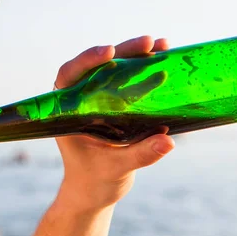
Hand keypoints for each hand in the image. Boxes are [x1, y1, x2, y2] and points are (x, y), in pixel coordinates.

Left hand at [53, 36, 174, 211]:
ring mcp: (101, 99)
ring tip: (163, 45)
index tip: (109, 52)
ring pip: (116, 68)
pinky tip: (166, 58)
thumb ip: (140, 154)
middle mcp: (83, 99)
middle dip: (124, 51)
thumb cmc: (95, 181)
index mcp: (68, 111)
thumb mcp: (117, 168)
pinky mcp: (118, 104)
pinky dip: (146, 69)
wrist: (95, 192)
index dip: (87, 60)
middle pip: (99, 65)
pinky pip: (131, 80)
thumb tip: (168, 142)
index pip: (70, 76)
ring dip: (138, 55)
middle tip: (149, 43)